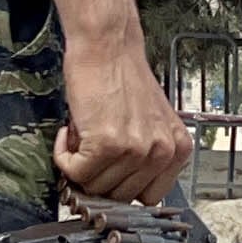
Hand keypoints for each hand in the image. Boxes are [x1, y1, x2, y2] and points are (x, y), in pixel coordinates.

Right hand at [56, 37, 193, 203]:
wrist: (106, 45)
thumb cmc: (122, 76)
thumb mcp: (150, 123)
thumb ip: (145, 157)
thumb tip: (119, 192)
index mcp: (178, 149)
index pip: (145, 197)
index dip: (118, 185)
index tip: (104, 174)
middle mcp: (162, 152)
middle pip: (118, 196)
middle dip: (96, 175)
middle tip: (88, 147)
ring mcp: (136, 150)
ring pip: (94, 186)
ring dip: (78, 164)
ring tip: (81, 134)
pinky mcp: (107, 144)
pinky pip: (74, 171)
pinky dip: (63, 155)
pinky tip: (69, 132)